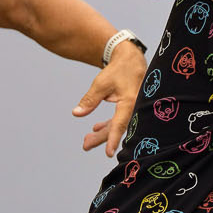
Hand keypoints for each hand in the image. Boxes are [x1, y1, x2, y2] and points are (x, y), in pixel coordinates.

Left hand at [74, 39, 144, 156]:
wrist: (132, 59)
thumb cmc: (118, 70)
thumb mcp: (101, 83)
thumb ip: (90, 100)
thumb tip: (77, 114)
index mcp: (130, 102)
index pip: (119, 125)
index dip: (112, 139)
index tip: (108, 153)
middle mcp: (135, 108)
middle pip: (117, 128)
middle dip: (101, 138)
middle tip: (85, 145)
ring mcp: (134, 109)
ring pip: (118, 126)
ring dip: (103, 133)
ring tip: (87, 140)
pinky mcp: (131, 107)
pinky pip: (120, 120)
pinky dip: (108, 125)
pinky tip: (96, 128)